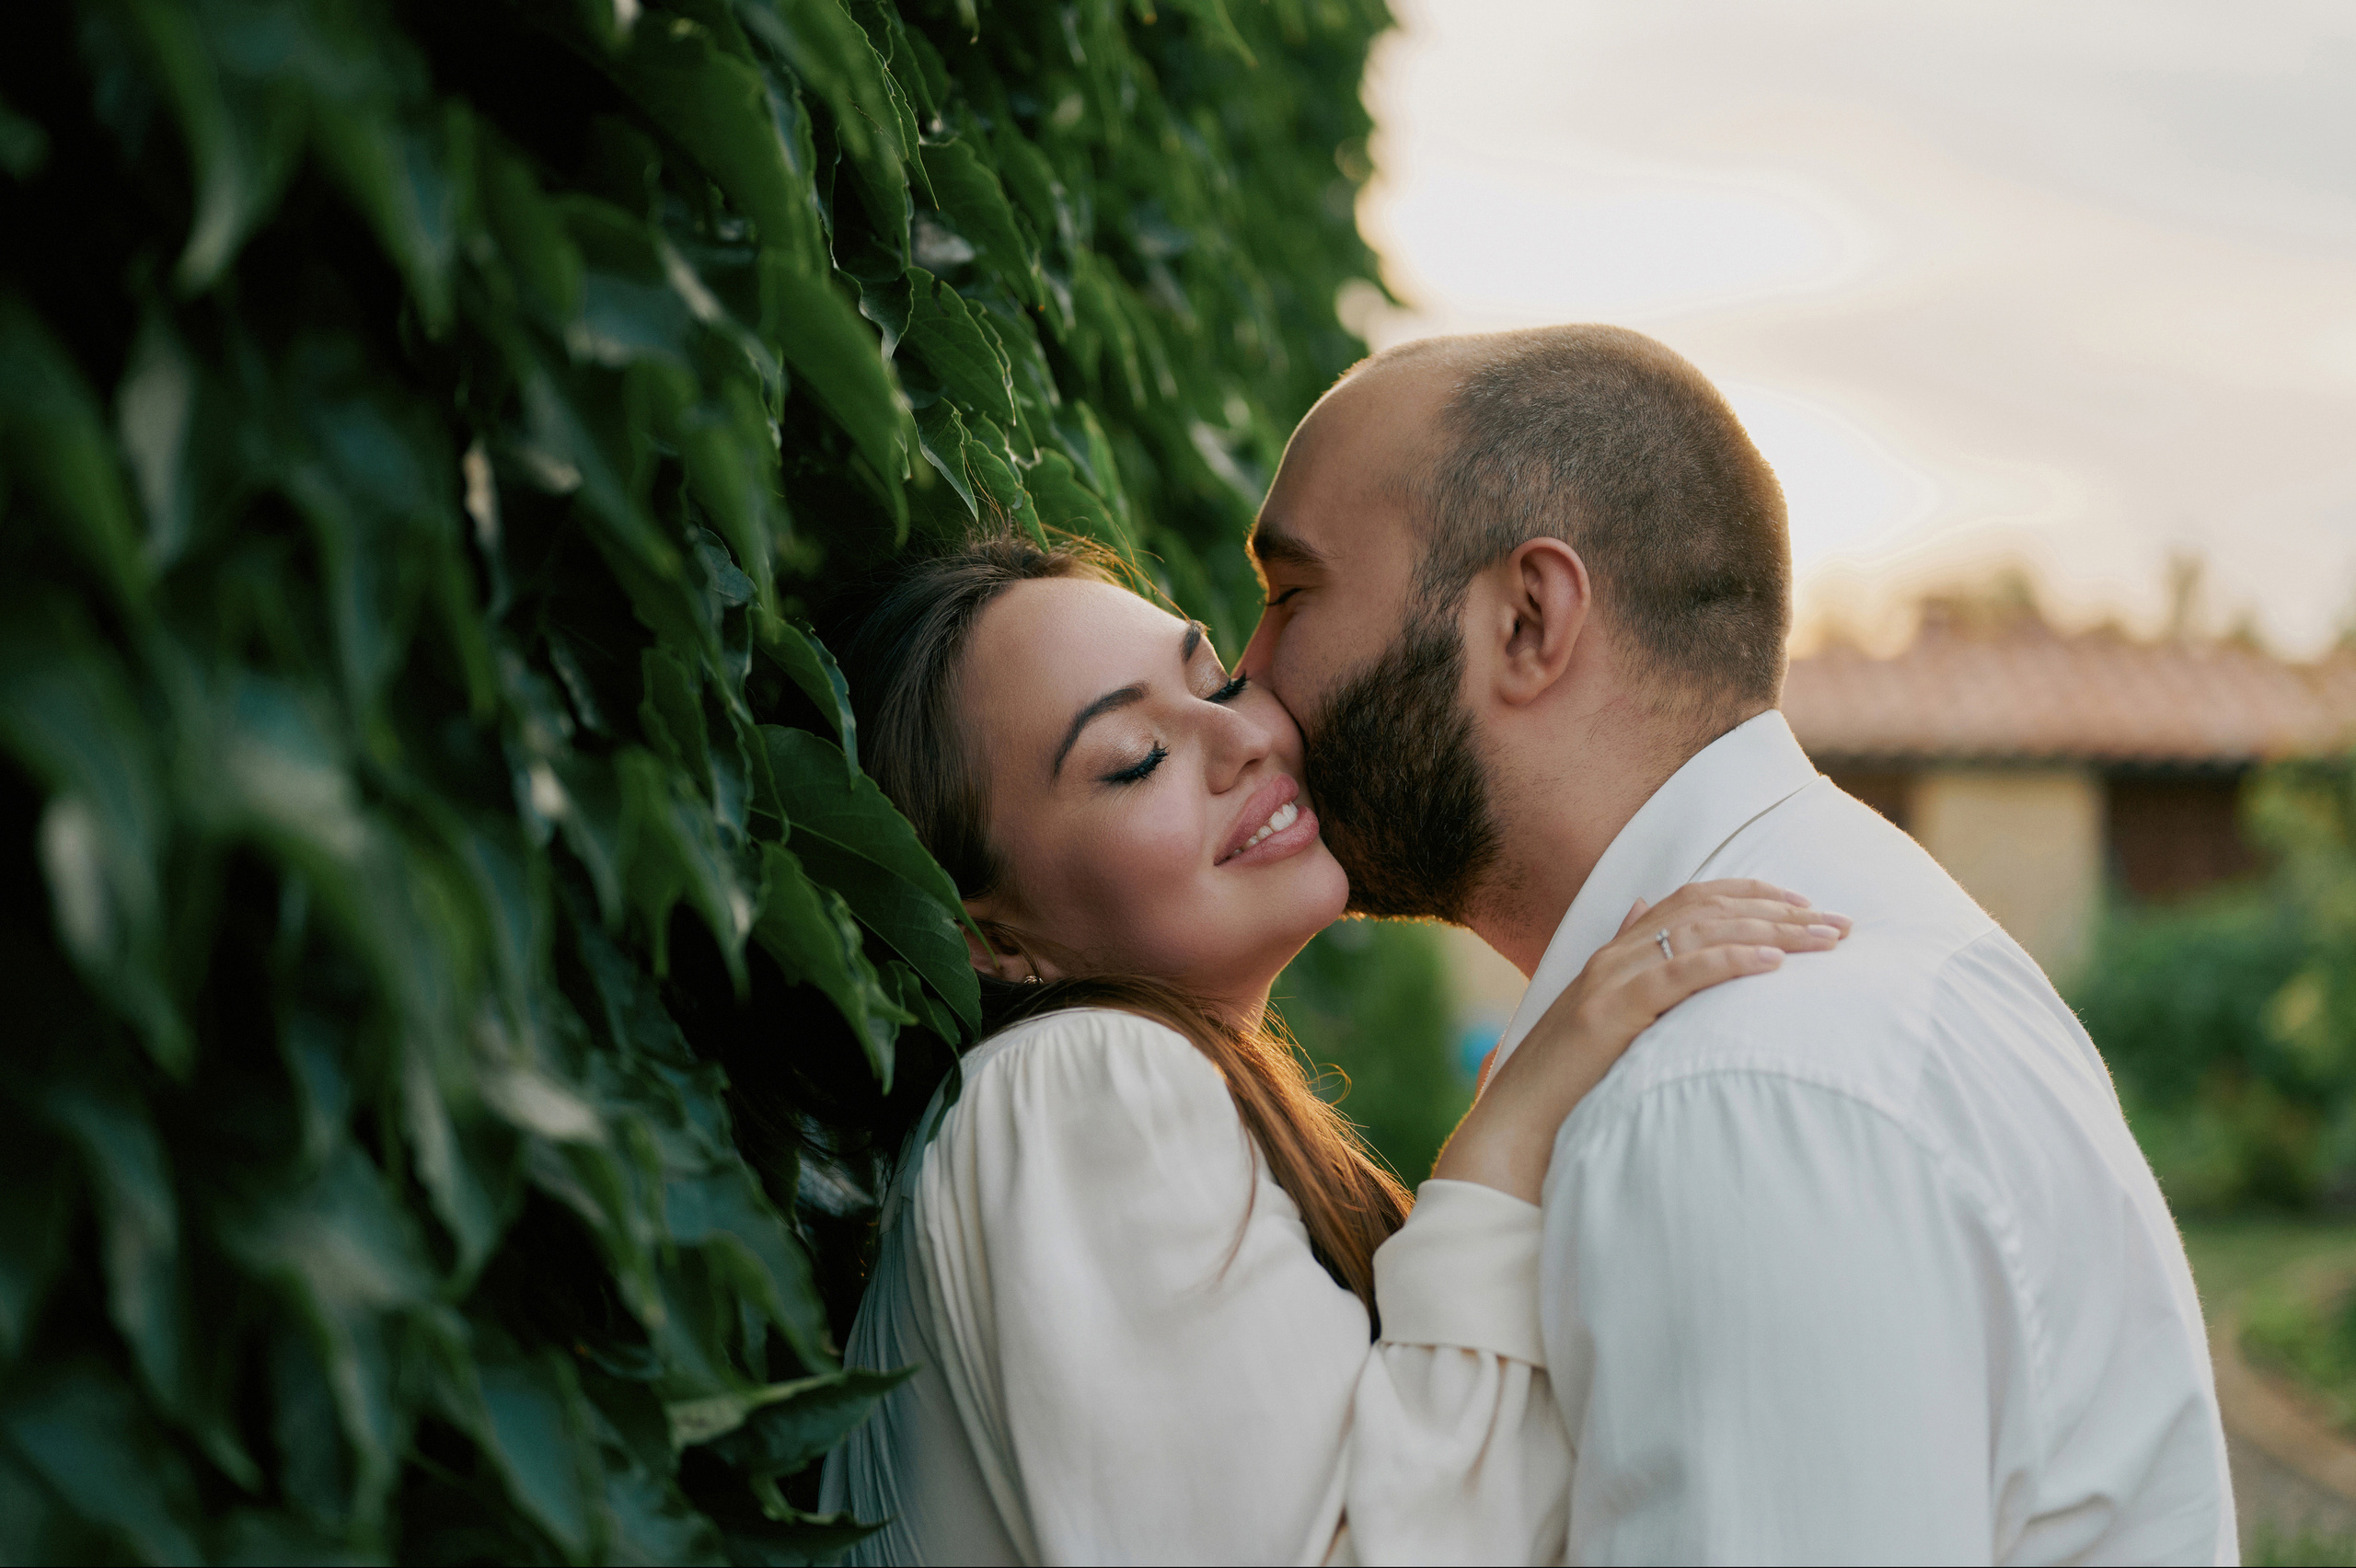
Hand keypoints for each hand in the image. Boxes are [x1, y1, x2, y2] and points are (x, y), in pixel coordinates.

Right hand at [1432, 880, 1849, 1202]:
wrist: (1514, 1131)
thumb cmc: (1564, 1092)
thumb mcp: (1603, 1026)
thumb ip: (1628, 978)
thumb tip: (1639, 916)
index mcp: (1613, 956)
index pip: (1690, 901)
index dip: (1750, 893)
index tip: (1805, 903)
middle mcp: (1611, 957)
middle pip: (1705, 909)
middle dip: (1778, 909)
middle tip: (1838, 924)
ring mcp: (1607, 980)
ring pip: (1699, 931)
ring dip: (1770, 930)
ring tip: (1823, 939)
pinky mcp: (1609, 1012)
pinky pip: (1679, 972)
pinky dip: (1729, 960)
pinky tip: (1772, 961)